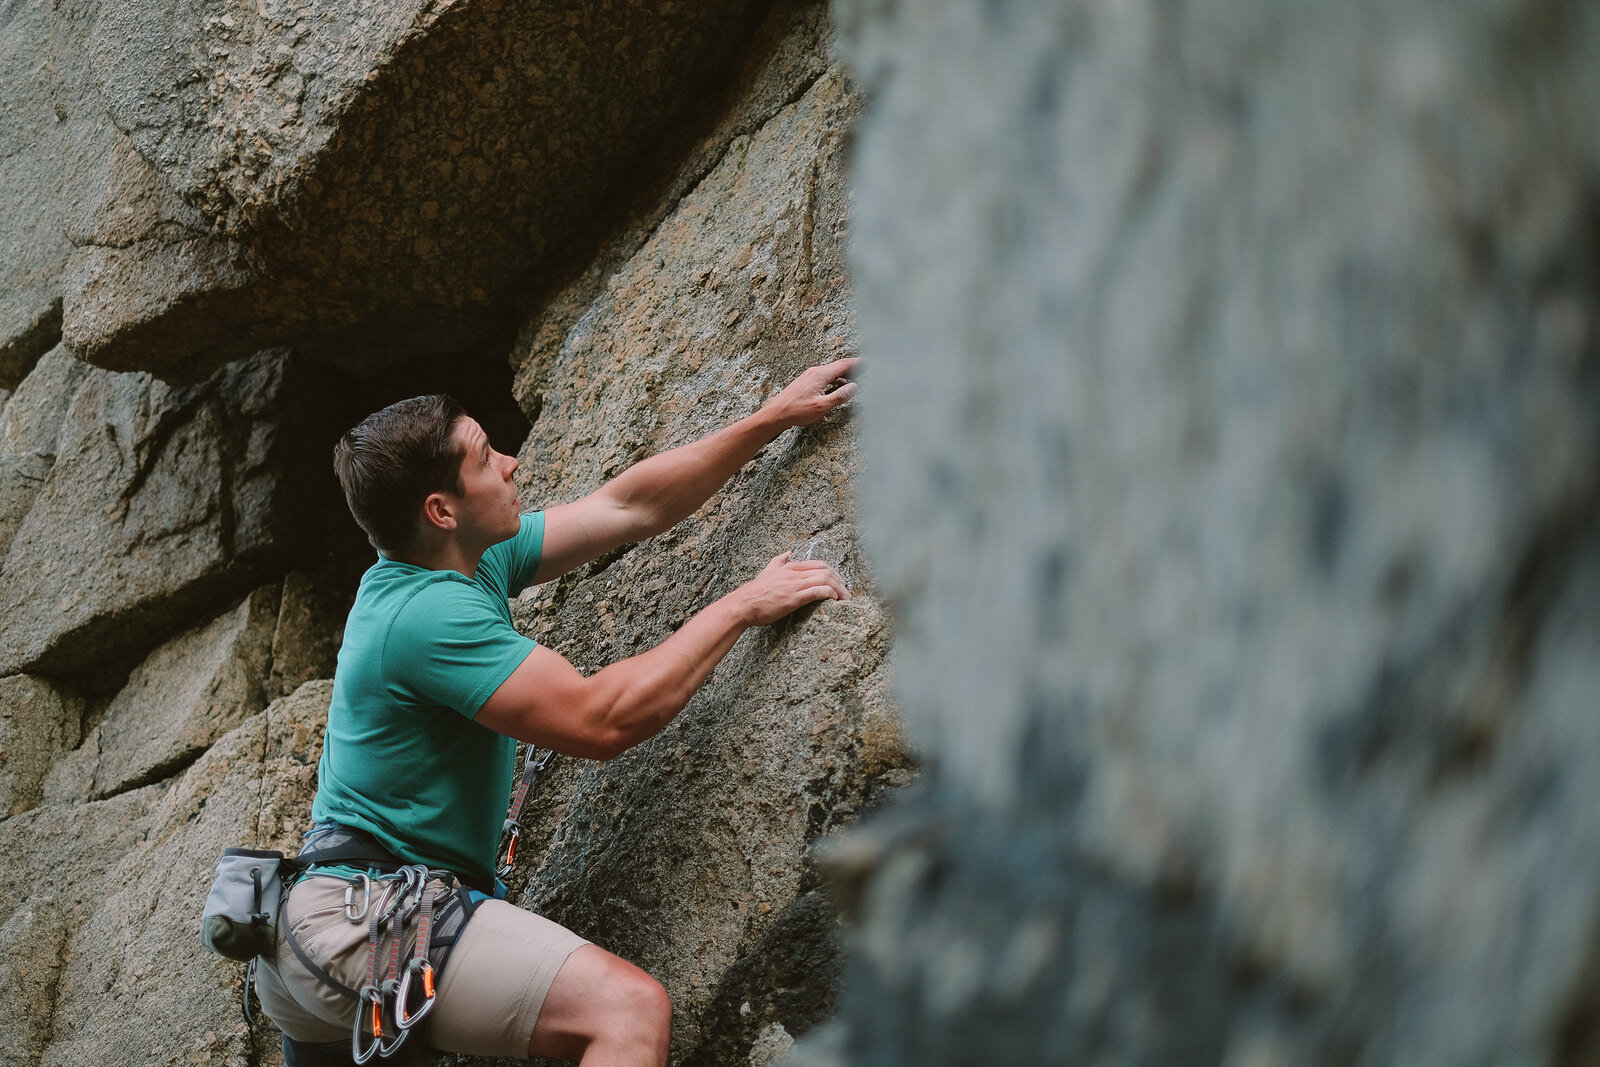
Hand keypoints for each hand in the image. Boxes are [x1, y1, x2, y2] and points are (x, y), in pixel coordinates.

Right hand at [730, 552, 850, 625]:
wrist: (743, 605)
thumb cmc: (754, 592)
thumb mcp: (767, 571)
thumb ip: (778, 561)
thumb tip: (788, 552)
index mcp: (790, 567)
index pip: (819, 564)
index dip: (833, 571)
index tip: (839, 581)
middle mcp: (794, 573)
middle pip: (826, 571)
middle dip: (840, 581)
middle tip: (846, 592)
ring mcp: (795, 585)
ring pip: (825, 580)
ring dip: (839, 589)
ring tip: (845, 598)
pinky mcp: (794, 598)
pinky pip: (818, 591)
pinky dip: (830, 593)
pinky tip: (835, 599)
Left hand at [762, 358, 860, 428]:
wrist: (776, 413)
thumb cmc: (796, 411)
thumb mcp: (821, 406)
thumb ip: (839, 396)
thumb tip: (854, 387)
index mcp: (820, 375)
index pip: (844, 364)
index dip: (858, 362)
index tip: (870, 361)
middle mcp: (815, 372)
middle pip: (839, 366)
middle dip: (854, 368)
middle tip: (867, 371)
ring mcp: (810, 376)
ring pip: (832, 372)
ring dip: (845, 375)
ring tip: (856, 380)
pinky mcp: (807, 382)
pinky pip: (825, 377)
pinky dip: (835, 380)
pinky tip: (838, 388)